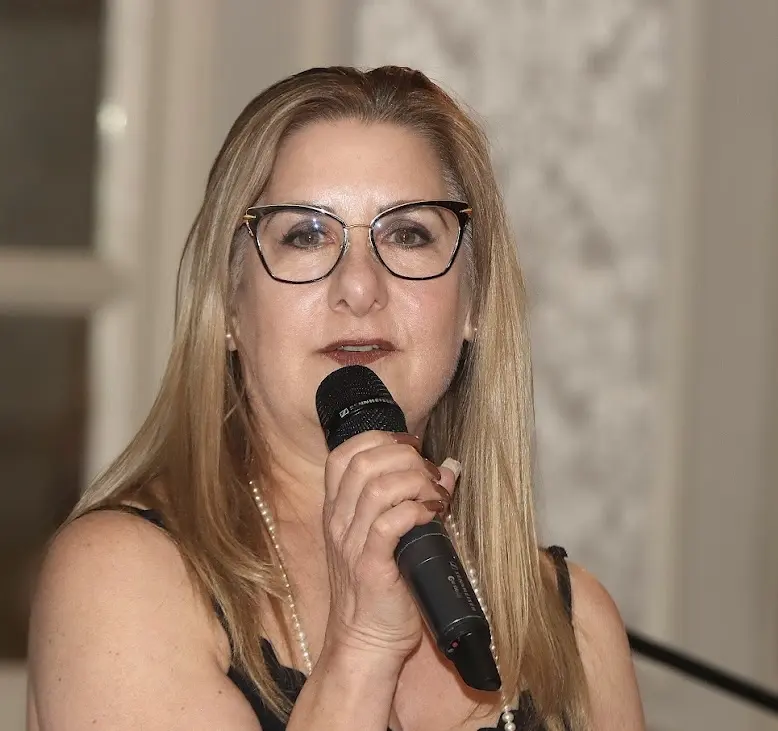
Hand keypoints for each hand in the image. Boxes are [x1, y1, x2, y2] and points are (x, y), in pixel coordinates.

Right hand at [320, 431, 457, 662]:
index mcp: (338, 510)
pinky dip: (415, 510)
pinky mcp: (370, 567)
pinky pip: (389, 524)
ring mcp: (351, 544)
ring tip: (435, 495)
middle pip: (363, 463)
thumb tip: (448, 468)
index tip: (410, 447)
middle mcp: (339, 522)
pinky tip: (432, 515)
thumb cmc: (379, 587)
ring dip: (414, 481)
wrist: (365, 641)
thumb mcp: (388, 536)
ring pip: (376, 488)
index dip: (378, 439)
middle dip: (404, 456)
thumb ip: (411, 498)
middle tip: (429, 474)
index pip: (343, 455)